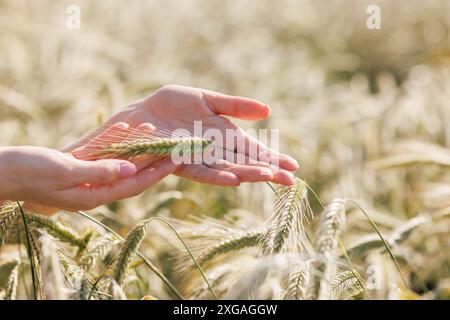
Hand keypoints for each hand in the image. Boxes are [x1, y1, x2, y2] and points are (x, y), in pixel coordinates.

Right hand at [0, 146, 177, 210]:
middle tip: (176, 146)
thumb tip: (131, 170)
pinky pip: (102, 154)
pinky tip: (124, 128)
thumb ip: (99, 171)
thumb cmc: (28, 172)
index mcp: (94, 194)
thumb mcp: (65, 170)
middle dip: (155, 160)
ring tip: (155, 131)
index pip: (135, 184)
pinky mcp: (77, 168)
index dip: (158, 172)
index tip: (177, 160)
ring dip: (137, 147)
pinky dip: (114, 142)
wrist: (0, 172)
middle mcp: (94, 189)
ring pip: (119, 162)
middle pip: (132, 174)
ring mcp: (86, 179)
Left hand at [66, 85, 298, 185]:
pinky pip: (202, 171)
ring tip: (268, 177)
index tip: (293, 166)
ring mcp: (200, 159)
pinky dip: (218, 175)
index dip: (273, 158)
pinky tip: (234, 178)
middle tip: (290, 180)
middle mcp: (216, 151)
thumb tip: (268, 111)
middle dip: (268, 170)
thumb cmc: (174, 105)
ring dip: (248, 174)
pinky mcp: (181, 162)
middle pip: (246, 163)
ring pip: (229, 170)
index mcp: (226, 136)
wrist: (142, 113)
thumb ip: (236, 106)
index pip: (254, 150)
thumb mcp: (208, 100)